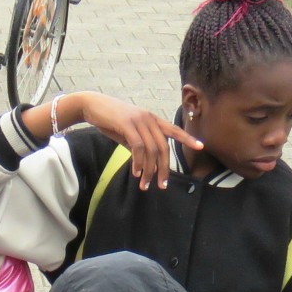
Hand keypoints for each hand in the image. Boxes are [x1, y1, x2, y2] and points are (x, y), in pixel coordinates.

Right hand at [77, 93, 202, 188]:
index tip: (201, 146)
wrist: (91, 105)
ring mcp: (139, 120)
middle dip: (163, 168)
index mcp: (152, 119)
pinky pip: (138, 147)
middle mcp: (149, 119)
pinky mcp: (127, 124)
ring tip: (144, 184)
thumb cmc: (109, 119)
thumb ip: (137, 144)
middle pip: (163, 147)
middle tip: (161, 186)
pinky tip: (136, 172)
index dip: (187, 138)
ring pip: (151, 150)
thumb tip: (143, 162)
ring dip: (149, 170)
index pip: (174, 129)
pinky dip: (139, 162)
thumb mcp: (127, 132)